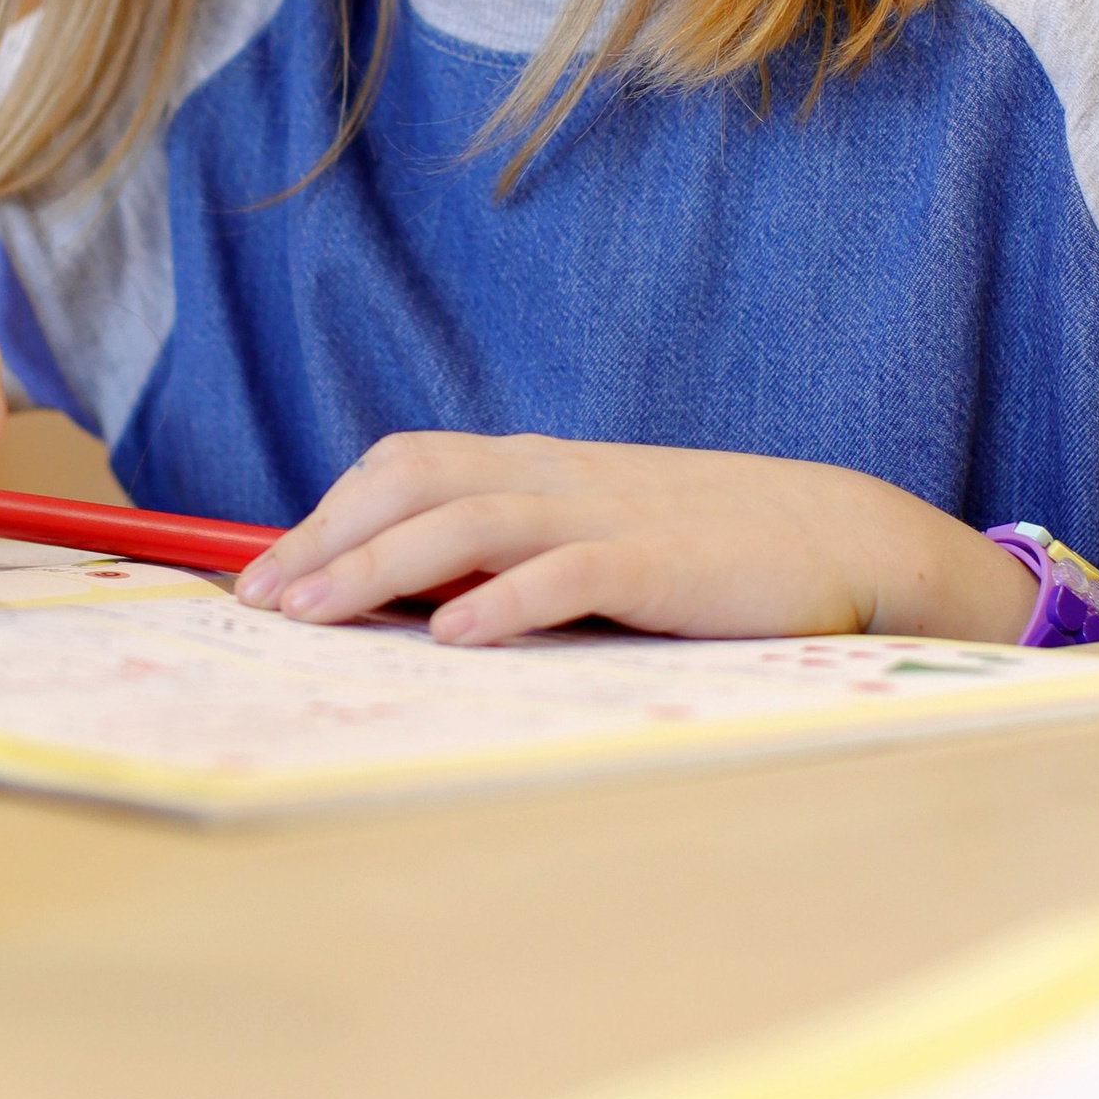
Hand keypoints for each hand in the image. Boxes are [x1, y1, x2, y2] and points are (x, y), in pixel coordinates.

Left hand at [232, 432, 1050, 645]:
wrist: (839, 533)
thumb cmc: (704, 547)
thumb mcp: (593, 531)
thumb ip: (512, 549)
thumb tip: (409, 597)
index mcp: (535, 464)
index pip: (403, 467)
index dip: (326, 515)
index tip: (261, 574)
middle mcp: (555, 474)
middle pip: (412, 481)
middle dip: (325, 539)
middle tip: (259, 601)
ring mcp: (607, 512)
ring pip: (467, 522)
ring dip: (378, 568)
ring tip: (313, 614)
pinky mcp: (662, 562)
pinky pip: (568, 574)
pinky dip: (503, 601)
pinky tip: (451, 634)